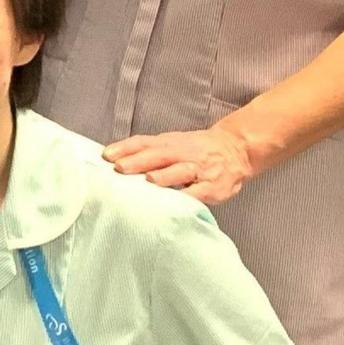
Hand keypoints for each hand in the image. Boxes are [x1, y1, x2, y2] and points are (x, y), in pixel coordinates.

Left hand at [103, 124, 258, 205]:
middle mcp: (184, 153)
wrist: (237, 149)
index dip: (126, 148)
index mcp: (170, 143)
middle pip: (159, 155)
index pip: (144, 142)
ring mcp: (200, 169)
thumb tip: (116, 161)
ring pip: (181, 170)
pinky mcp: (214, 187)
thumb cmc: (197, 150)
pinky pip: (201, 191)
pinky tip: (179, 202)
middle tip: (119, 167)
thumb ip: (149, 152)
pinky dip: (190, 196)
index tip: (106, 155)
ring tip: (150, 180)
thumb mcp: (173, 144)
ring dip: (165, 175)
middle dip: (138, 161)